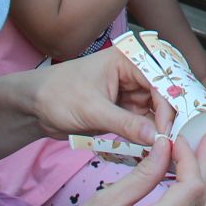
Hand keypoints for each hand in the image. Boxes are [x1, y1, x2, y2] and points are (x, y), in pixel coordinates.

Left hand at [30, 44, 173, 147]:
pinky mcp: (125, 110)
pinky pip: (145, 121)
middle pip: (163, 94)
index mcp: (127, 59)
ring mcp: (130, 92)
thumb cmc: (57, 96)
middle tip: (171, 140)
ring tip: (165, 146)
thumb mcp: (92, 110)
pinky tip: (154, 146)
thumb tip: (156, 137)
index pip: (160, 80)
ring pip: (157, 110)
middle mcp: (133, 73)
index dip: (167, 105)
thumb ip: (125, 124)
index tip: (166, 131)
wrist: (34, 108)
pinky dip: (150, 134)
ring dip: (160, 127)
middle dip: (168, 116)